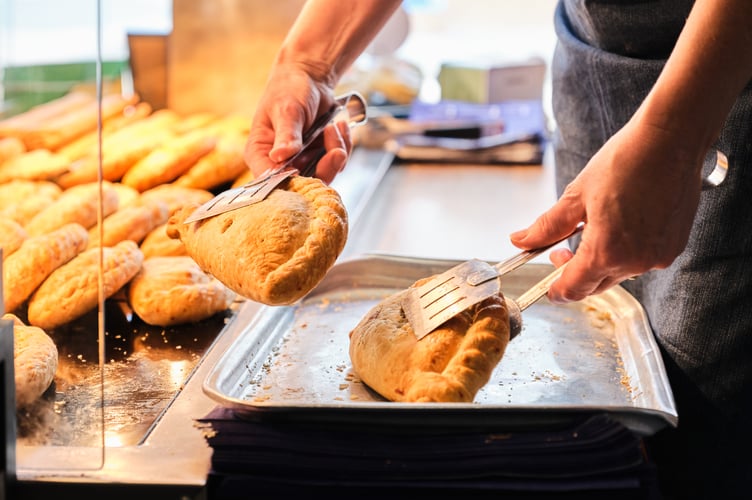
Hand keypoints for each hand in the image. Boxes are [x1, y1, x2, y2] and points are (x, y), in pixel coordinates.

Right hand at [243, 62, 352, 183]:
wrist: (308, 77)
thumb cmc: (288, 89)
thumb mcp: (287, 110)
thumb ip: (286, 134)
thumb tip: (280, 156)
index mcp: (260, 154)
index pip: (271, 181)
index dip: (292, 182)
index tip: (309, 168)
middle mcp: (279, 163)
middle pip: (302, 185)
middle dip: (325, 167)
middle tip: (337, 150)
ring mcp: (301, 162)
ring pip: (324, 174)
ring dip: (336, 152)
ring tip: (334, 127)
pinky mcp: (319, 157)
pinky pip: (336, 163)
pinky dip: (342, 145)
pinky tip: (340, 126)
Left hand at [511, 116, 705, 302]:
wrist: (670, 141)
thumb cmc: (624, 163)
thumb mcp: (576, 196)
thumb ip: (547, 227)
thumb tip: (520, 241)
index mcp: (607, 252)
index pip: (574, 289)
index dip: (556, 291)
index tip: (549, 287)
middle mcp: (635, 262)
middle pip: (596, 284)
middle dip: (575, 273)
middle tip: (561, 249)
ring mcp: (658, 256)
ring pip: (619, 273)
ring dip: (601, 261)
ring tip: (594, 228)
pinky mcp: (674, 246)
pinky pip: (641, 260)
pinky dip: (626, 252)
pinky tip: (619, 226)